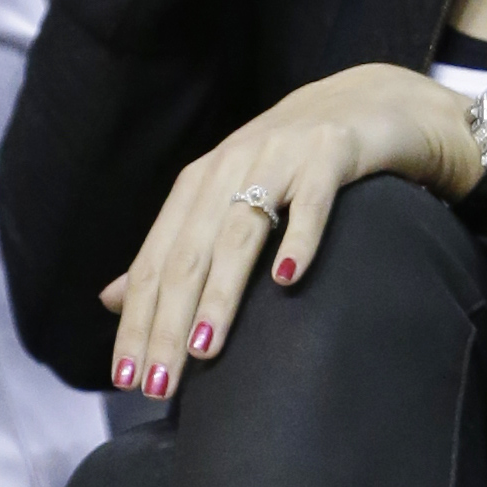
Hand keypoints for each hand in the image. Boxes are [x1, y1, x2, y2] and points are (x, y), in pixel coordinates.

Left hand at [102, 63, 482, 396]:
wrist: (373, 101)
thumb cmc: (298, 162)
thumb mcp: (229, 197)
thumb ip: (177, 246)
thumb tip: (113, 300)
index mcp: (200, 183)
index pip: (157, 262)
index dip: (138, 321)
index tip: (126, 379)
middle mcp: (232, 166)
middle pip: (189, 254)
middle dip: (168, 323)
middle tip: (158, 386)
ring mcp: (283, 157)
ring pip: (240, 232)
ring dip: (220, 293)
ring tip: (204, 348)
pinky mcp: (334, 152)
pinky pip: (315, 200)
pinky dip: (300, 236)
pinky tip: (288, 278)